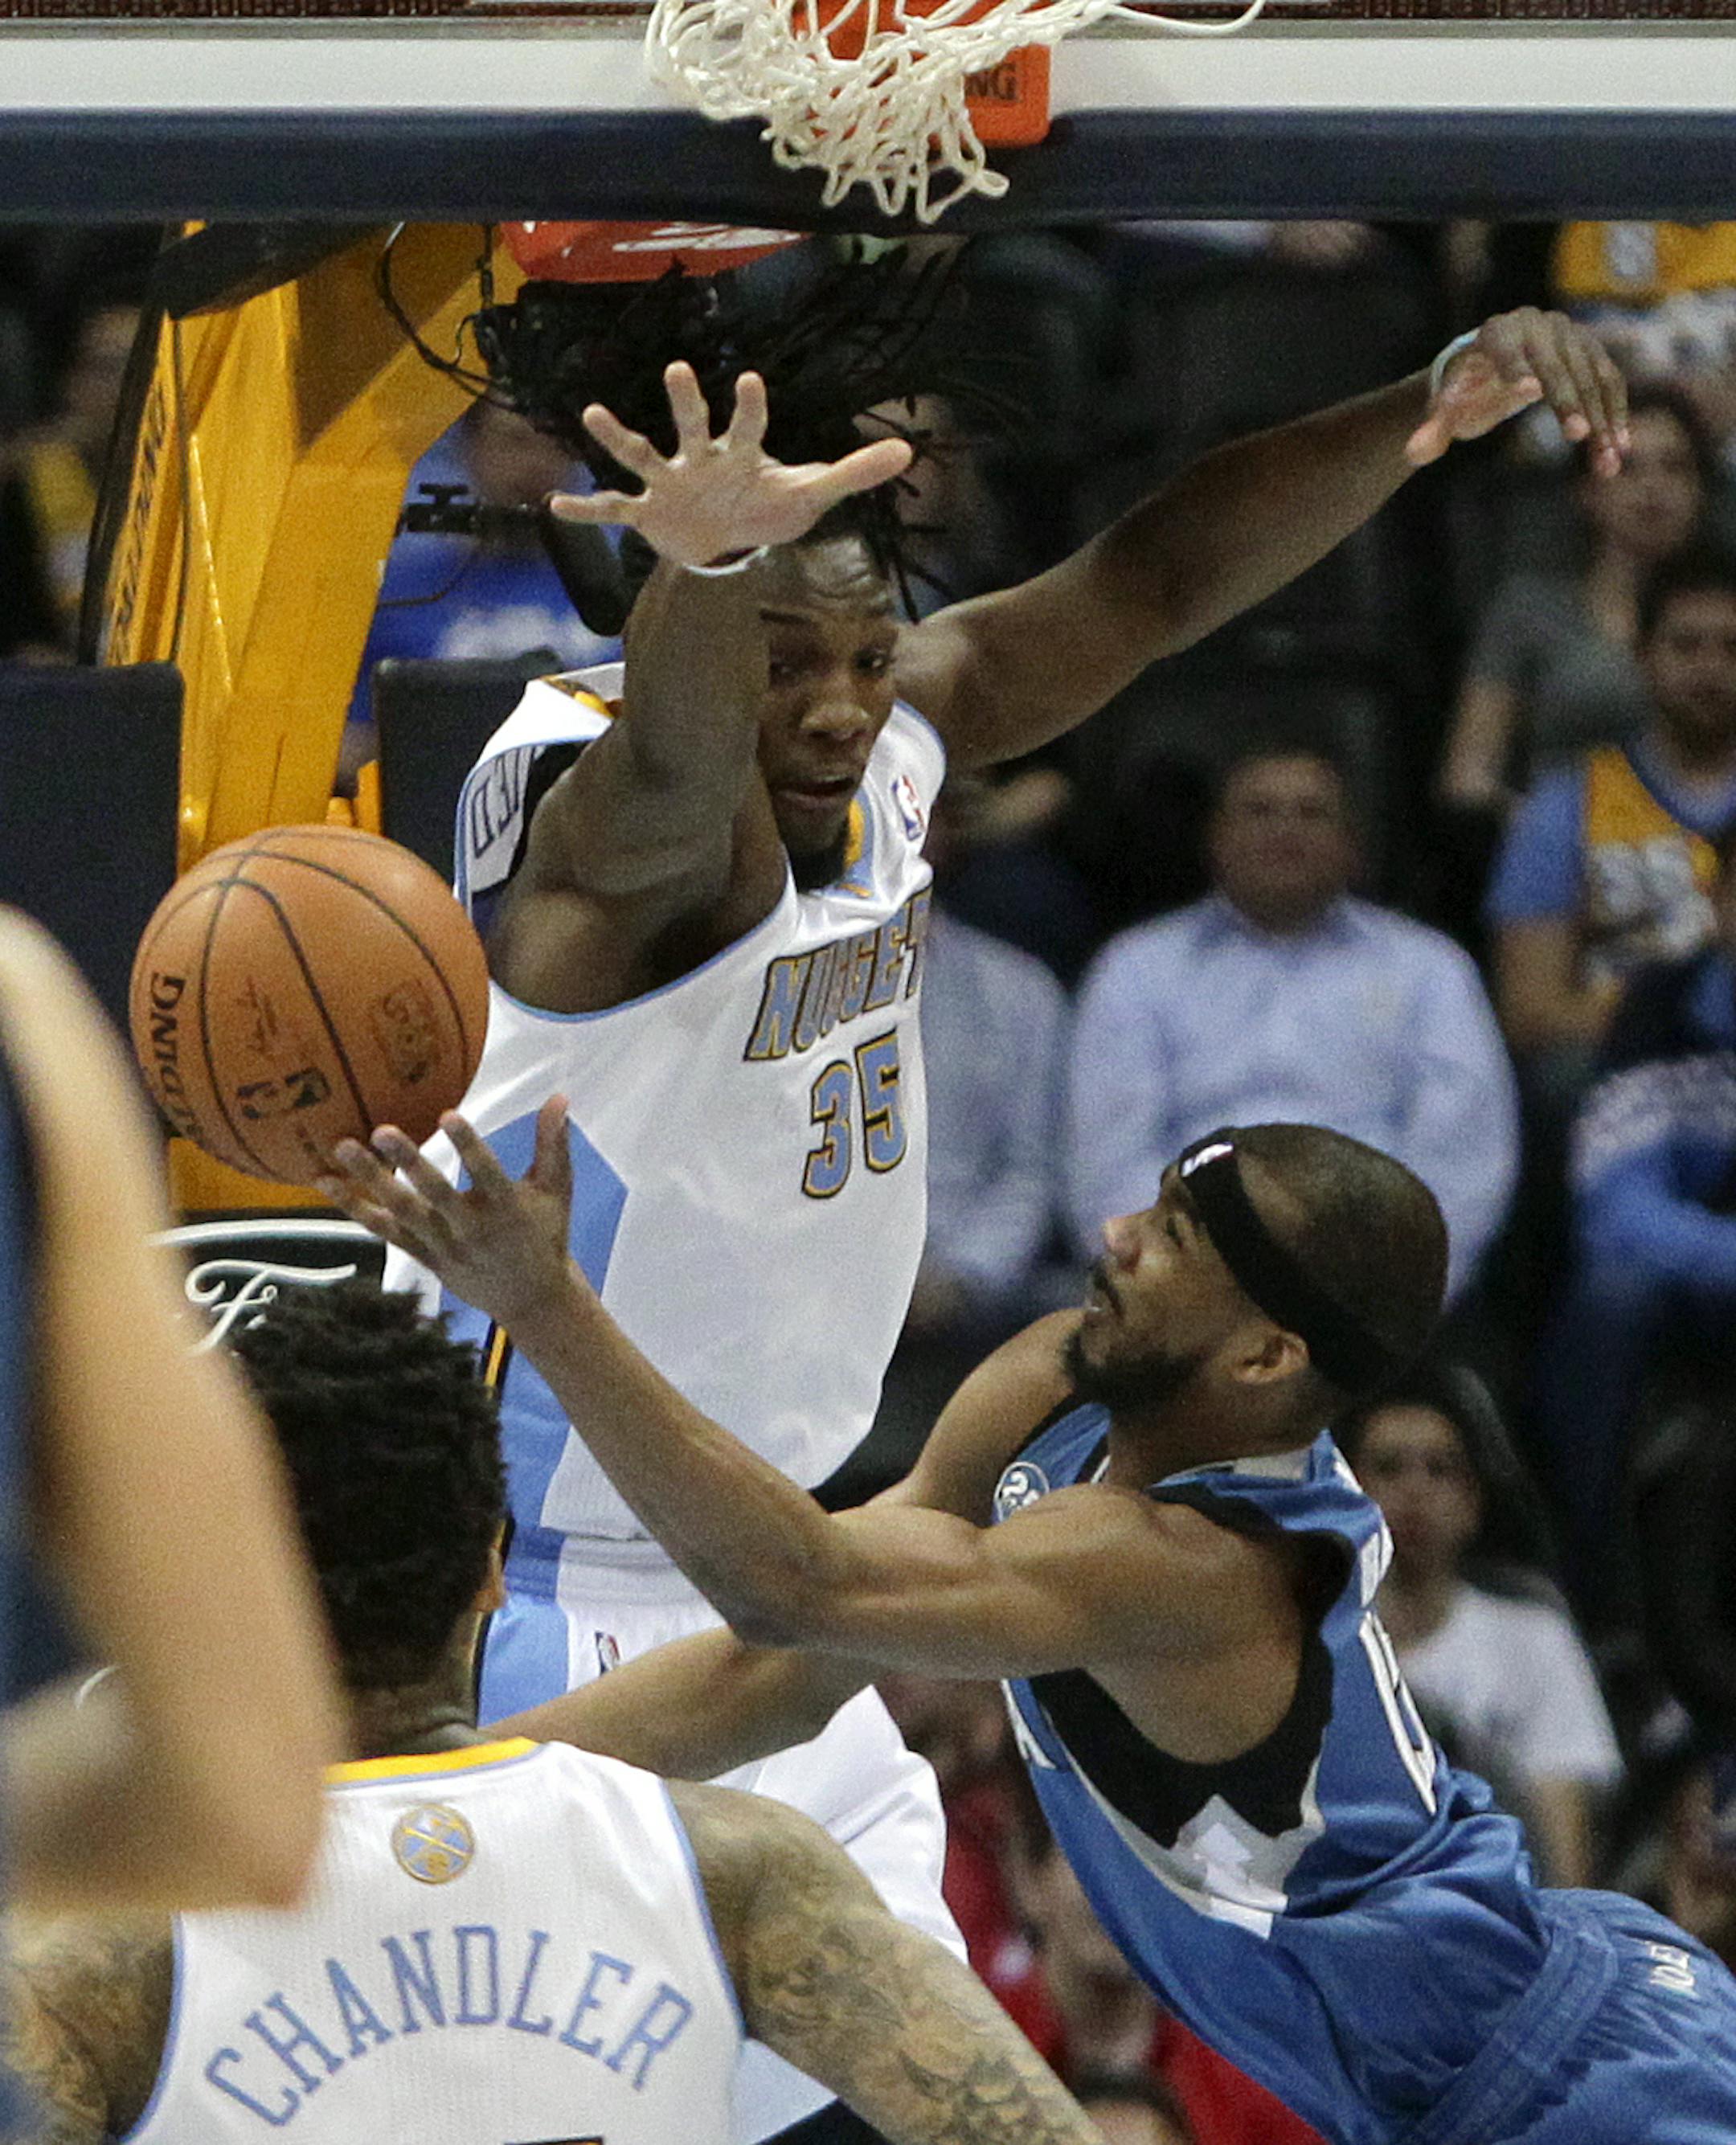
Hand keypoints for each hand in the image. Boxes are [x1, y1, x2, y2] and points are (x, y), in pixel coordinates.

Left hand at [316, 1095, 577, 1334]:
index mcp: (506, 1208)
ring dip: (371, 1179)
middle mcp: (471, 1228)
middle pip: (435, 1194)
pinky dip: (354, 1208)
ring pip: (402, 1212)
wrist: (531, 1299)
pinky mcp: (424, 1257)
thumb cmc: (546, 1234)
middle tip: (382, 1130)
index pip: (486, 1173)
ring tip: (344, 1147)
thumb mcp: (557, 1191)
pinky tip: (326, 1183)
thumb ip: (554, 1144)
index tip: (447, 1116)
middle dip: (409, 1162)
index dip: (467, 1146)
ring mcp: (443, 1245)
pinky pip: (384, 1231)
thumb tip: (559, 1097)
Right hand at [548, 361, 912, 567]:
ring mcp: (671, 483)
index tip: (750, 380)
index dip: (750, 408)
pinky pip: (614, 507)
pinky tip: (557, 504)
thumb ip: (854, 473)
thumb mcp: (811, 493)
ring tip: (592, 412)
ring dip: (619, 436)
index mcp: (740, 456)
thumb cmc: (768, 507)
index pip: (748, 427)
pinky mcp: (648, 511)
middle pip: (692, 426)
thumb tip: (908, 452)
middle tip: (681, 368)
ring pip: (643, 454)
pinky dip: (587, 509)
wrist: (728, 540)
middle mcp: (701, 460)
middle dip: (686, 402)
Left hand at [1405, 307, 1630, 474]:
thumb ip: (1433, 429)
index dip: (1515, 369)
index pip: (1505, 350)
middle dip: (1567, 401)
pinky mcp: (1594, 351)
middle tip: (1576, 437)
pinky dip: (1615, 414)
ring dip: (1602, 419)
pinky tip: (1619, 447)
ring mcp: (1572, 335)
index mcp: (1497, 332)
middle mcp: (1538, 325)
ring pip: (1591, 377)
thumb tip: (1413, 454)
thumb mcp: (1449, 408)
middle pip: (1554, 365)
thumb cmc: (1468, 390)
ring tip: (1607, 461)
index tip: (1527, 391)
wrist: (1498, 367)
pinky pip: (1610, 383)